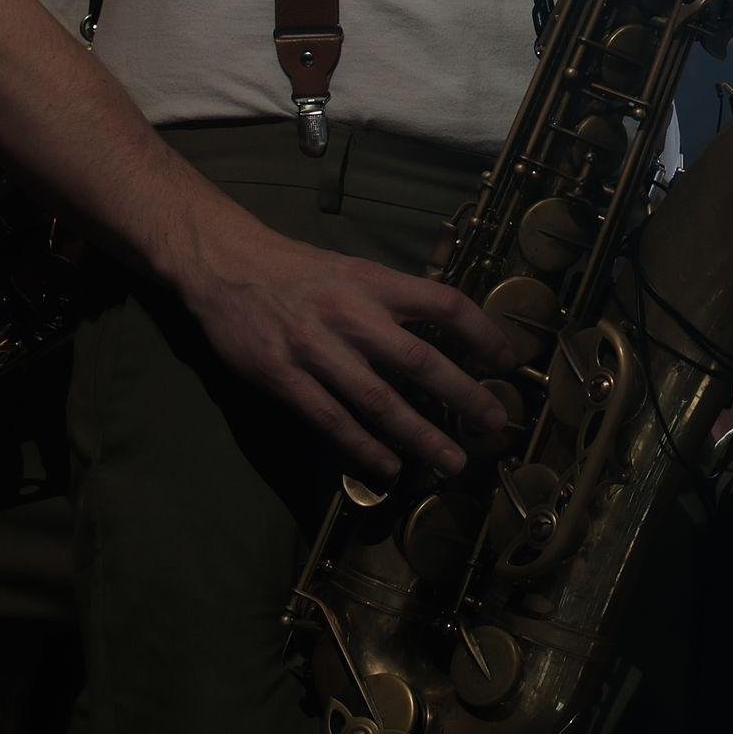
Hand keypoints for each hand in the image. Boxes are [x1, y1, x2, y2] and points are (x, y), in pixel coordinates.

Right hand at [160, 209, 518, 483]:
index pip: (443, 302)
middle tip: (495, 423)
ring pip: (378, 400)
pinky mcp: (283, 377)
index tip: (508, 359)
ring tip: (452, 460)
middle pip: (419, 359)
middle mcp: (351, 314)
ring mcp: (315, 348)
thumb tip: (444, 332)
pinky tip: (389, 468)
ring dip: (420, 435)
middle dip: (463, 395)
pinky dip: (363, 447)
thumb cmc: (295, 270)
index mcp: (373, 281)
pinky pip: (331, 419)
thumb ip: (392, 300)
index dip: (482, 330)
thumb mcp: (352, 270)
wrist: (224, 265)